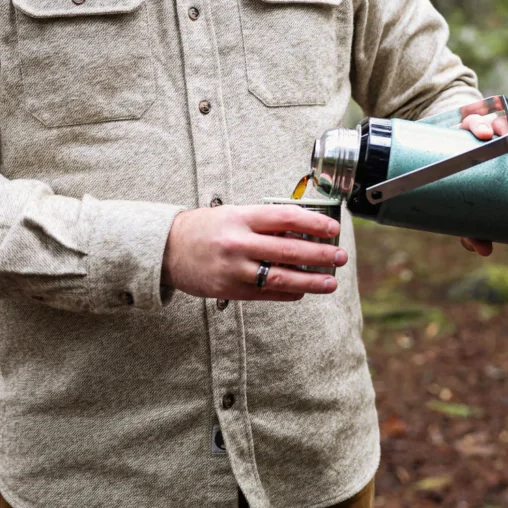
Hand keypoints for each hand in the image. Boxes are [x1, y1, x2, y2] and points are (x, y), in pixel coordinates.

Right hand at [161, 205, 345, 300]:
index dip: (314, 223)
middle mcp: (238, 243)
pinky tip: (303, 290)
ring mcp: (234, 269)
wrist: (167, 249)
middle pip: (289, 249)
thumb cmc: (205, 227)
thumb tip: (303, 231)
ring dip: (311, 281)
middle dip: (320, 254)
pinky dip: (289, 292)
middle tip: (340, 256)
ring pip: (281, 277)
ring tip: (331, 282)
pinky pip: (267, 293)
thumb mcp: (234, 214)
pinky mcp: (230, 290)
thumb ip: (264, 222)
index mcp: (241, 217)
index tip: (333, 228)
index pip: (286, 217)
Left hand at [457, 112, 507, 256]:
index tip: (485, 136)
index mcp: (464, 138)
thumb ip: (469, 226)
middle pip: (497, 123)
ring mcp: (505, 134)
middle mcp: (486, 132)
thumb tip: (483, 249)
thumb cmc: (461, 190)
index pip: (470, 123)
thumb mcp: (462, 207)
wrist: (465, 174)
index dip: (478, 126)